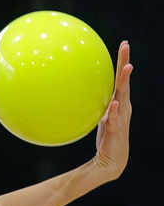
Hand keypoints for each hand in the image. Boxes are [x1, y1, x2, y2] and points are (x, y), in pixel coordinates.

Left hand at [94, 41, 132, 178]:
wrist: (111, 160)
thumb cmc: (106, 137)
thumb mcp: (99, 116)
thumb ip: (95, 103)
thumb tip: (80, 92)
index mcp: (120, 102)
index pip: (121, 79)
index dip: (123, 62)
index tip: (123, 45)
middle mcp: (124, 106)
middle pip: (125, 81)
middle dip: (125, 63)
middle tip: (125, 46)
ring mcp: (122, 117)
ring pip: (123, 96)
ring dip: (124, 82)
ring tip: (126, 68)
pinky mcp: (116, 130)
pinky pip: (115, 119)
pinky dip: (115, 110)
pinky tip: (115, 103)